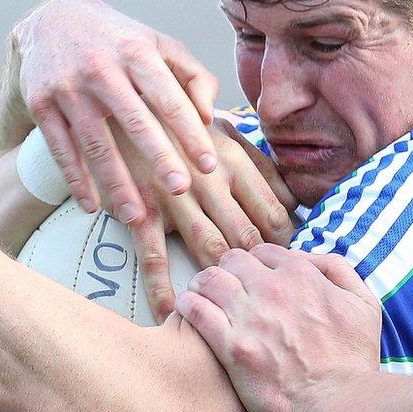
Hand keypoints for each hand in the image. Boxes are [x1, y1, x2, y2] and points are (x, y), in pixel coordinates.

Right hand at [14, 0, 220, 221]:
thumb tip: (209, 115)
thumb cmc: (121, 41)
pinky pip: (60, 148)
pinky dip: (75, 179)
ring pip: (95, 142)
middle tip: (181, 190)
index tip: (209, 165)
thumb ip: (193, 76)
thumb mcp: (160, 45)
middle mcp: (100, 68)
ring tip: (136, 217)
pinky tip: (92, 205)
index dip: (190, 133)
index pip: (169, 98)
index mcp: (136, 52)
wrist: (53, 19)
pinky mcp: (40, 103)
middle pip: (134, 120)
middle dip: (159, 157)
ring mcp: (67, 87)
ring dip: (115, 183)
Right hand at [122, 117, 297, 320]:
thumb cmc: (177, 115)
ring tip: (235, 306)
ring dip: (224, 278)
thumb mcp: (226, 127)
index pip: (274, 213)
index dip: (286, 243)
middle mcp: (209, 180)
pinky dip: (161, 288)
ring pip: (210, 248)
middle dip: (261, 268)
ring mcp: (174, 197)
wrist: (118, 99)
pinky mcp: (141, 207)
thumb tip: (294, 197)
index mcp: (234, 159)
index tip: (288, 260)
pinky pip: (154, 255)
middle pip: (247, 236)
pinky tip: (170, 312)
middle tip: (268, 291)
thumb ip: (260, 161)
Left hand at [177, 245, 382, 411]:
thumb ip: (338, 272)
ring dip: (202, 285)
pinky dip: (188, 305)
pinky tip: (187, 311)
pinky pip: (196, 311)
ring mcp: (250, 317)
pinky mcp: (232, 347)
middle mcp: (273, 289)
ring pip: (209, 280)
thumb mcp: (364, 304)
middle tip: (222, 288)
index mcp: (302, 275)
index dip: (254, 265)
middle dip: (226, 271)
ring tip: (200, 296)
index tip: (250, 280)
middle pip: (231, 261)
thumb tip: (311, 258)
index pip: (262, 252)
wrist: (339, 404)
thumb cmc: (353, 360)